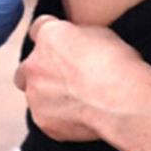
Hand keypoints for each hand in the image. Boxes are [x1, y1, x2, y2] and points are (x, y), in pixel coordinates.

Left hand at [13, 14, 146, 141]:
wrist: (123, 100)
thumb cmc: (117, 64)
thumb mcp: (101, 34)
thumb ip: (78, 37)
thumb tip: (77, 44)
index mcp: (48, 36)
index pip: (38, 29)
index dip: (51, 38)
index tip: (61, 45)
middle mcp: (34, 64)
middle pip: (27, 67)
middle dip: (40, 72)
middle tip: (64, 78)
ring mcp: (35, 95)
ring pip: (34, 95)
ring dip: (48, 96)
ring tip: (76, 101)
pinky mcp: (43, 121)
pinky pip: (46, 117)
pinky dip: (59, 117)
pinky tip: (80, 116)